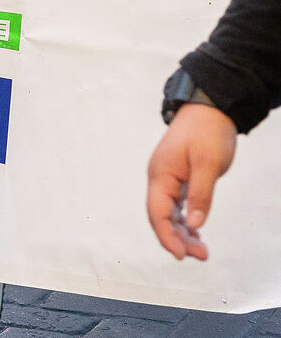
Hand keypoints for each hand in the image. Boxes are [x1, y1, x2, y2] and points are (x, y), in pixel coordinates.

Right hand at [146, 101, 236, 260]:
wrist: (209, 110)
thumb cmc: (207, 132)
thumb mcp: (207, 164)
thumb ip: (200, 195)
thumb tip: (193, 224)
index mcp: (161, 174)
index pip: (157, 212)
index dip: (166, 236)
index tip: (180, 255)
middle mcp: (159, 178)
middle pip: (160, 216)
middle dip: (177, 239)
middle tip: (201, 255)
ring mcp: (167, 178)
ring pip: (169, 213)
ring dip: (182, 233)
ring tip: (202, 250)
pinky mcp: (177, 178)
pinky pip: (176, 205)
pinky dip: (185, 221)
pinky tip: (196, 232)